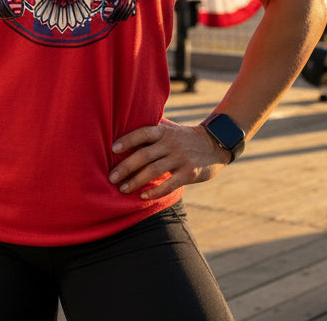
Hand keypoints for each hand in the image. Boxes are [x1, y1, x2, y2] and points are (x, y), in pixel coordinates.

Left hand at [108, 123, 229, 199]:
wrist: (215, 144)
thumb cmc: (184, 139)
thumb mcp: (170, 131)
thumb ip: (152, 135)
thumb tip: (122, 139)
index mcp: (164, 131)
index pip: (143, 133)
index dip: (128, 140)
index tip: (112, 149)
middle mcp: (171, 143)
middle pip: (144, 155)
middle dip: (125, 167)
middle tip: (111, 178)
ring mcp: (181, 158)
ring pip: (153, 171)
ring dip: (135, 181)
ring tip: (123, 189)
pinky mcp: (189, 173)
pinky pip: (169, 184)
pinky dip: (155, 191)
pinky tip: (143, 195)